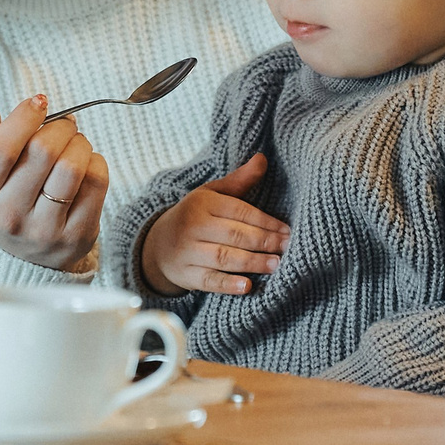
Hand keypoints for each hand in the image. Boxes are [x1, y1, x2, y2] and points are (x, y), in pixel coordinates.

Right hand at [0, 96, 111, 270]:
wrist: (22, 257)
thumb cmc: (2, 199)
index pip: (2, 148)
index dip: (24, 117)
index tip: (39, 102)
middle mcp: (9, 215)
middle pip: (42, 151)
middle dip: (60, 126)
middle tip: (63, 124)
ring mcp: (44, 229)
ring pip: (72, 166)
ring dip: (79, 142)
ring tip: (74, 142)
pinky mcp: (77, 235)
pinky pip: (96, 183)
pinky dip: (94, 162)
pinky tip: (85, 164)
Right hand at [138, 153, 289, 295]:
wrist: (158, 246)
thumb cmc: (195, 217)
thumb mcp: (212, 194)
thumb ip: (239, 180)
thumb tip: (262, 158)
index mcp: (202, 204)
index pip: (239, 212)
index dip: (265, 222)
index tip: (286, 230)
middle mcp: (193, 227)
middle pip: (234, 235)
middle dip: (263, 242)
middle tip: (286, 248)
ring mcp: (188, 253)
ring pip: (224, 258)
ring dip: (252, 262)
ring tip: (275, 265)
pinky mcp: (187, 275)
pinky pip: (209, 281)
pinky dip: (228, 285)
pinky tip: (248, 286)